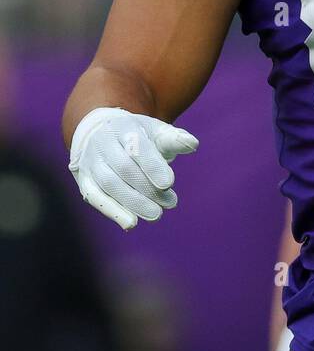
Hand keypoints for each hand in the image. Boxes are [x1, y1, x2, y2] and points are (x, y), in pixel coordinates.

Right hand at [69, 106, 198, 229]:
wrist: (100, 133)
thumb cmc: (136, 135)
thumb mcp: (155, 131)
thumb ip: (173, 139)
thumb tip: (192, 144)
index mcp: (123, 127)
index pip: (137, 146)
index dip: (152, 165)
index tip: (169, 183)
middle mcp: (103, 143)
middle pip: (123, 167)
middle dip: (147, 188)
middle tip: (171, 202)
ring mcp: (91, 161)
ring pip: (108, 184)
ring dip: (133, 202)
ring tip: (156, 214)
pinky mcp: (84, 179)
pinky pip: (94, 196)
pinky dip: (112, 211)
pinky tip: (131, 223)